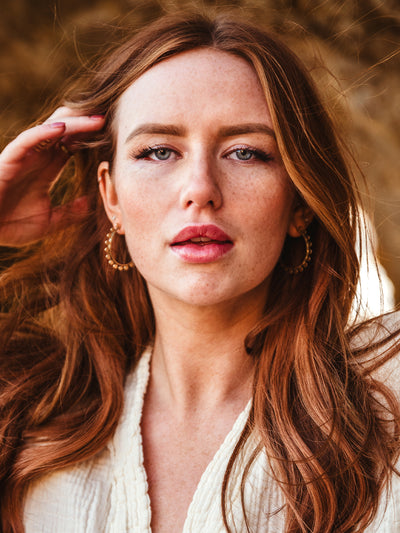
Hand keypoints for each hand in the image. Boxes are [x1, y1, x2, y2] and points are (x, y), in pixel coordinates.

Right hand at [0, 107, 104, 245]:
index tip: (115, 134)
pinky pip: (28, 139)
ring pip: (51, 130)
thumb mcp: (49, 221)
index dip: (92, 138)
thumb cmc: (9, 226)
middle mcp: (37, 157)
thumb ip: (71, 212)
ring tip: (97, 119)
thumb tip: (92, 205)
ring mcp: (24, 156)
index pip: (74, 146)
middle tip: (112, 119)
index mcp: (47, 168)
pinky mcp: (9, 159)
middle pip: (66, 132)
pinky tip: (64, 128)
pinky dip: (45, 132)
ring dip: (74, 123)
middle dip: (87, 125)